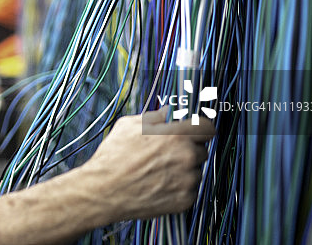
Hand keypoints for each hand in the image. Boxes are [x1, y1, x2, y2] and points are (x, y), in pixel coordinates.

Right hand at [81, 107, 214, 220]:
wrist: (104, 191)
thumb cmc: (114, 156)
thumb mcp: (129, 125)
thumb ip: (155, 117)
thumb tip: (169, 111)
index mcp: (177, 135)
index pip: (207, 128)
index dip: (199, 129)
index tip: (194, 133)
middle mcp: (187, 157)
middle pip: (202, 150)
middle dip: (188, 150)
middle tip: (166, 154)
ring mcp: (188, 180)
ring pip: (195, 170)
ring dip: (183, 170)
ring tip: (158, 172)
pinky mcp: (185, 200)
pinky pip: (189, 189)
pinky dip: (178, 187)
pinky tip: (158, 185)